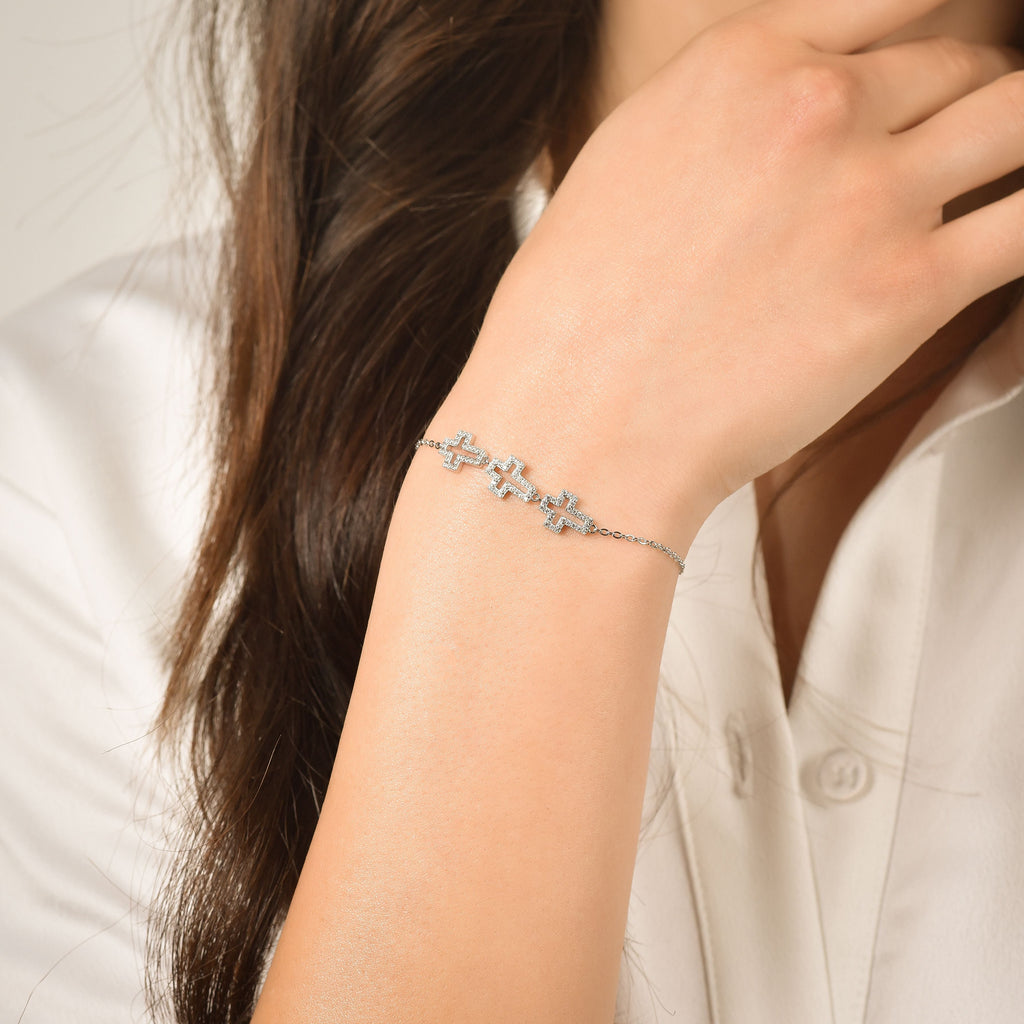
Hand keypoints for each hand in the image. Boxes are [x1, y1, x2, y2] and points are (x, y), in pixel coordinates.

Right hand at [444, 0, 1023, 543]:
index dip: (927, 28)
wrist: (579, 419)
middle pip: (962, 59)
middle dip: (975, 92)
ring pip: (1020, 116)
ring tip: (1007, 174)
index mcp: (741, 60)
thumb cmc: (576, 311)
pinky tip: (1013, 237)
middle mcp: (816, 106)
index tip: (939, 65)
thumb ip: (726, 112)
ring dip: (1021, 141)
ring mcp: (870, 193)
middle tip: (969, 134)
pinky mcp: (908, 289)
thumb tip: (776, 114)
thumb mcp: (631, 159)